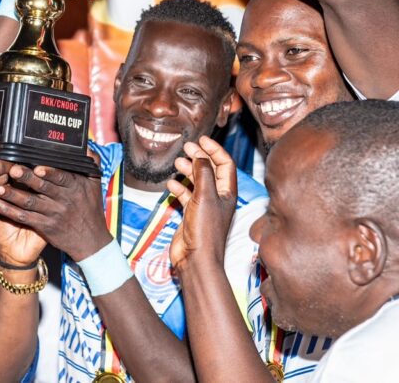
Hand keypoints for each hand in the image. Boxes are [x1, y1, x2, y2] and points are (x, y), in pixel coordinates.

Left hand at [0, 163, 110, 261]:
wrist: (90, 241)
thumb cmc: (91, 208)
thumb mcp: (95, 183)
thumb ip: (90, 162)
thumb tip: (84, 145)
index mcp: (74, 187)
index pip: (62, 178)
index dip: (50, 173)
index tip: (37, 167)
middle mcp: (62, 200)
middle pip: (42, 188)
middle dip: (26, 179)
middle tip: (12, 170)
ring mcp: (52, 214)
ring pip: (29, 203)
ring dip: (12, 195)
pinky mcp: (43, 226)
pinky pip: (23, 217)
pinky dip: (8, 210)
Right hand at [165, 136, 236, 271]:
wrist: (196, 259)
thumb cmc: (205, 230)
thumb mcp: (205, 196)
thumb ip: (203, 173)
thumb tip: (199, 155)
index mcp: (227, 193)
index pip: (225, 164)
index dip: (214, 150)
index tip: (201, 139)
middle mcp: (218, 198)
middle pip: (210, 170)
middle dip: (199, 157)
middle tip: (187, 147)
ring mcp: (204, 206)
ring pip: (197, 182)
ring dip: (188, 170)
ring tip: (177, 163)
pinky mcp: (192, 215)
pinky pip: (186, 196)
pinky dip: (179, 187)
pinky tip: (171, 184)